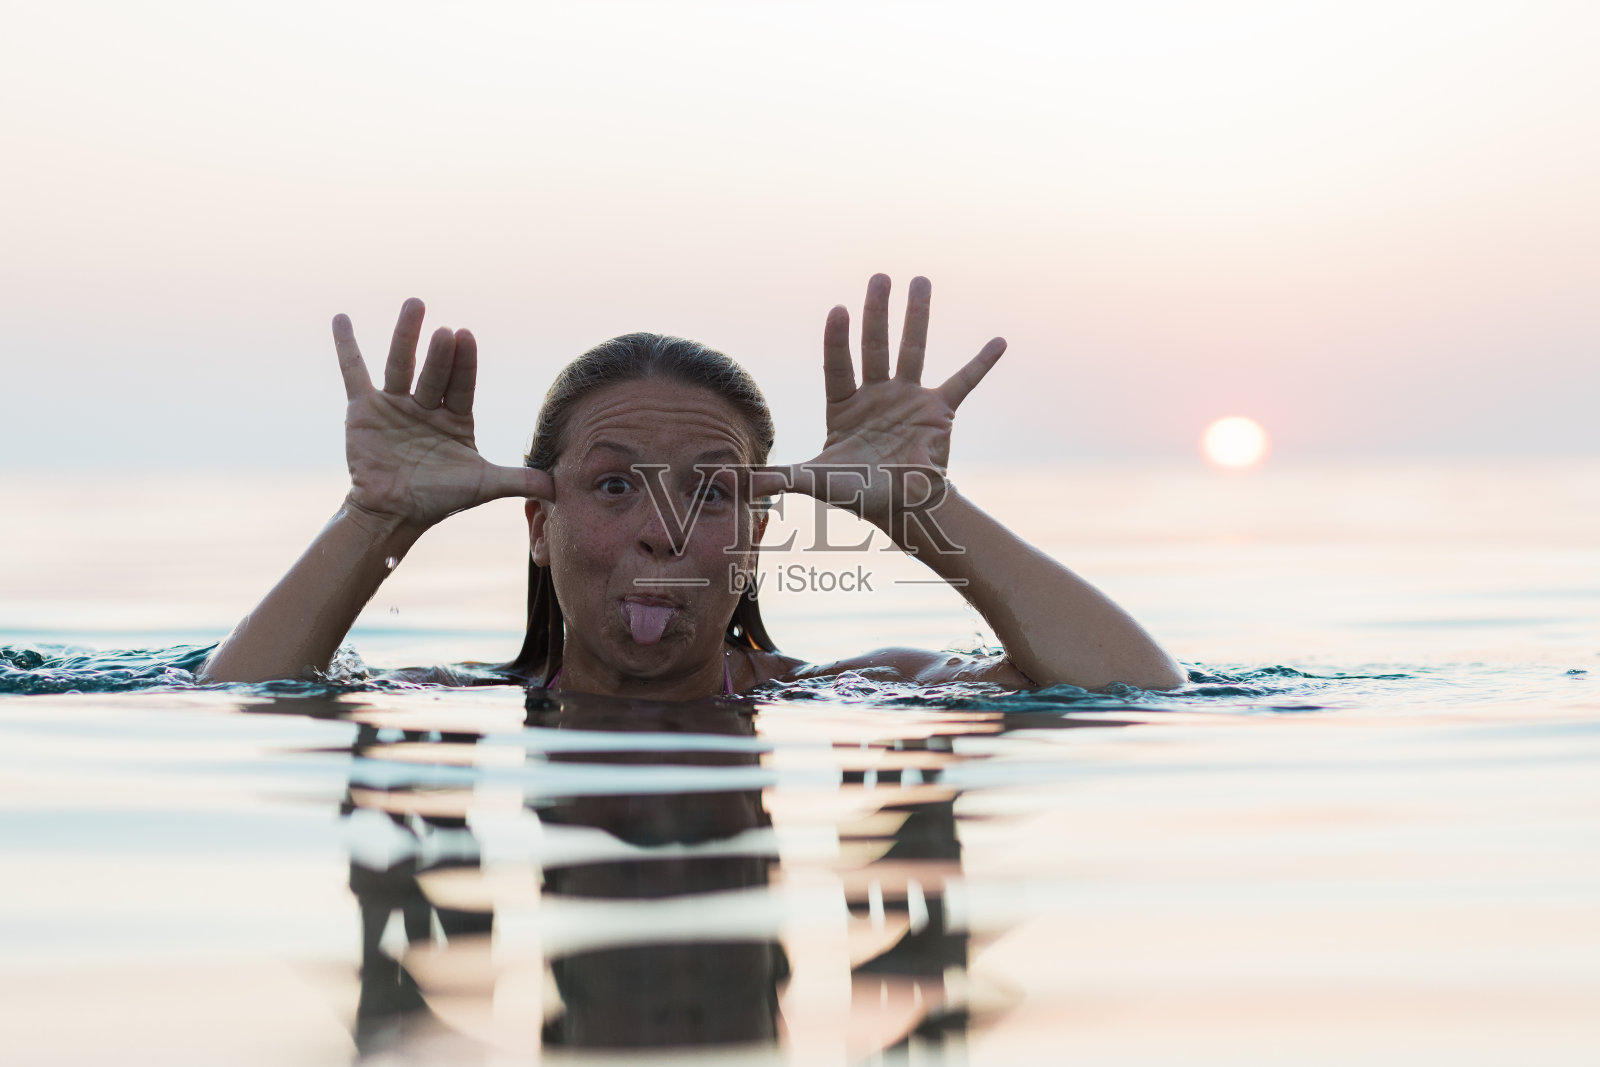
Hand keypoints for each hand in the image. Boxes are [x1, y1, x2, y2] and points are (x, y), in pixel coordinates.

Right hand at [333, 299, 550, 528]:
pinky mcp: (363, 408)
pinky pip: (354, 372)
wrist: (393, 512)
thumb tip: (558, 488)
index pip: (463, 385)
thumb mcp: (483, 486)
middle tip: (446, 331)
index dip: (464, 363)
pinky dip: (347, 346)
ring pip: (401, 364)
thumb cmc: (439, 498)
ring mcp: (395, 404)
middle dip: (441, 354)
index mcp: (456, 417)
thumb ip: (518, 480)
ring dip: (407, 335)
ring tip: (416, 305)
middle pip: (435, 373)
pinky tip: (342, 319)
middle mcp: (427, 404)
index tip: (466, 338)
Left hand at [765, 274, 1004, 534]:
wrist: (901, 508)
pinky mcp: (939, 411)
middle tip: (879, 277)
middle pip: (875, 346)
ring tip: (920, 281)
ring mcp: (908, 398)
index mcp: (844, 406)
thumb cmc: (859, 492)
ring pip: (912, 350)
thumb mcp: (818, 483)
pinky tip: (999, 341)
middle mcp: (875, 394)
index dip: (837, 340)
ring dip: (916, 317)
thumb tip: (741, 483)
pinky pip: (963, 382)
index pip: (838, 366)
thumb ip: (784, 479)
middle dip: (876, 311)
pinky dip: (981, 364)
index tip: (838, 311)